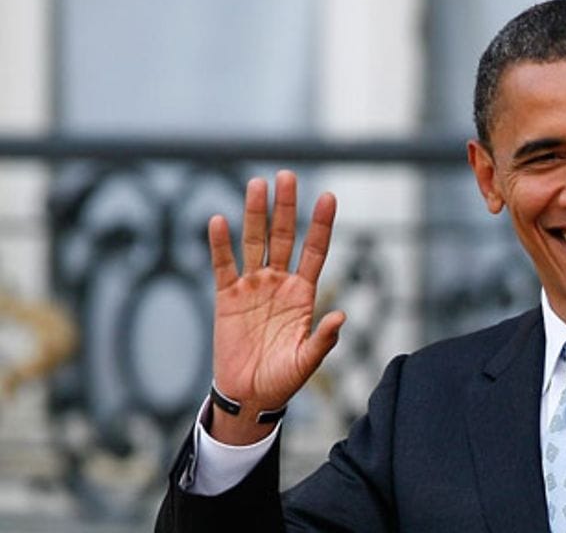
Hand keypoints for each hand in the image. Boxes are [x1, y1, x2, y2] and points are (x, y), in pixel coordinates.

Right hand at [207, 170, 345, 443]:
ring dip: (255, 214)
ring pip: (253, 243)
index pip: (315, 250)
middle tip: (286, 176)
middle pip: (283, 237)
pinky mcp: (226, 297)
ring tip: (257, 185)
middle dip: (286, 207)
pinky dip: (219, 244)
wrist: (249, 396)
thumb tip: (341, 316)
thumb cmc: (283, 380)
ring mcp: (252, 287)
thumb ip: (323, 340)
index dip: (321, 224)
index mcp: (304, 294)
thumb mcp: (307, 362)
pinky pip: (222, 266)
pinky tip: (218, 221)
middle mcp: (279, 283)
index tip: (328, 196)